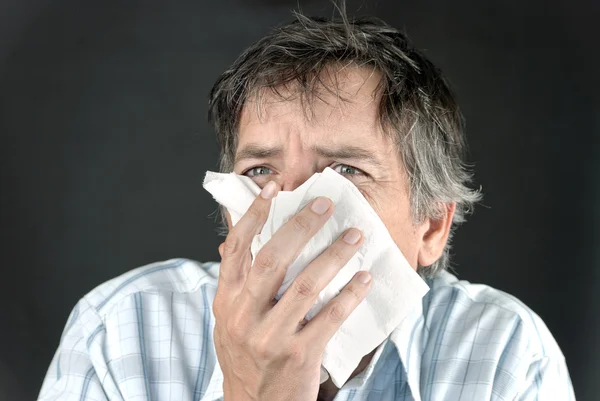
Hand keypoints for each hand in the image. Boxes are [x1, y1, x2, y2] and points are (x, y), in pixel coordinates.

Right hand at [213, 180, 371, 400]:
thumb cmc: (245, 356)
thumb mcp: (229, 320)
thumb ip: (234, 283)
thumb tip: (232, 241)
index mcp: (226, 300)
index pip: (237, 248)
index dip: (254, 214)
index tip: (274, 187)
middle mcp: (243, 316)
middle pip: (273, 259)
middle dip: (301, 226)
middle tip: (325, 204)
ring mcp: (269, 337)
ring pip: (305, 286)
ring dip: (333, 256)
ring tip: (355, 236)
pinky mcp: (297, 356)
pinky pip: (329, 318)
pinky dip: (349, 295)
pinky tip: (364, 279)